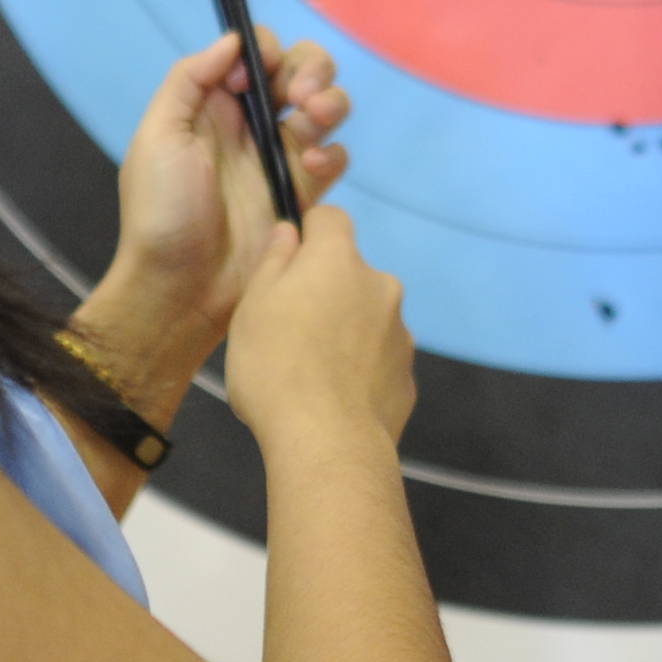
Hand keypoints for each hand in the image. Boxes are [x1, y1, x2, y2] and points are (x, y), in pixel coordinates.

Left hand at [81, 35, 349, 397]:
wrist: (180, 289)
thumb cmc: (161, 211)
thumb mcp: (158, 137)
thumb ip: (190, 79)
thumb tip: (232, 41)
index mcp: (213, 104)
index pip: (256, 54)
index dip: (266, 53)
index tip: (255, 76)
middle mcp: (251, 123)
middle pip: (301, 70)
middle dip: (312, 69)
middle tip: (302, 97)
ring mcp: (281, 157)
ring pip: (326, 108)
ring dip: (330, 102)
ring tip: (311, 122)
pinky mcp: (303, 193)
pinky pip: (334, 157)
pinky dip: (331, 153)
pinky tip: (308, 167)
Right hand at [222, 206, 416, 455]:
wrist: (328, 443)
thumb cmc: (277, 365)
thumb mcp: (253, 306)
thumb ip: (275, 261)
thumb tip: (291, 233)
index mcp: (340, 260)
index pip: (331, 218)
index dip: (308, 234)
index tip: (288, 264)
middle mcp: (381, 286)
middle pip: (350, 273)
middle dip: (327, 291)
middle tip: (291, 331)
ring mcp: (401, 334)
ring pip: (368, 318)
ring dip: (347, 332)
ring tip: (313, 375)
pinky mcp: (408, 379)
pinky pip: (378, 362)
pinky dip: (361, 372)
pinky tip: (335, 402)